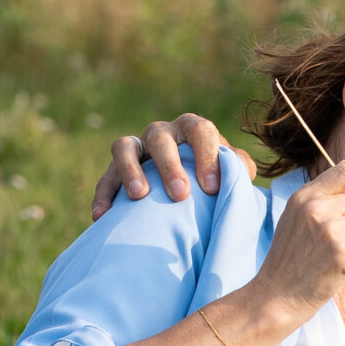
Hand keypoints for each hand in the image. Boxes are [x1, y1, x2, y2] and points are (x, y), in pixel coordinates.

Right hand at [91, 114, 258, 219]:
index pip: (201, 132)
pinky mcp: (115, 168)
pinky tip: (101, 216)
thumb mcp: (229, 172)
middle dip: (169, 165)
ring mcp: (137, 149)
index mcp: (193, 129)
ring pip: (125, 147)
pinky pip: (105, 177)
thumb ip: (238, 169)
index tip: (212, 188)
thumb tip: (243, 174)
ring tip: (138, 196)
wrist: (186, 190)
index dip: (206, 156)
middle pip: (160, 138)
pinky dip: (103, 194)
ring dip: (130, 170)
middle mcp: (163, 133)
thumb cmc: (211, 179)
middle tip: (179, 194)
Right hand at [244, 163, 344, 319]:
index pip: (344, 172)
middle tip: (344, 241)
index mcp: (303, 197)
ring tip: (339, 257)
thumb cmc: (288, 261)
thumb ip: (319, 195)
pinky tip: (341, 270)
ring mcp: (328, 230)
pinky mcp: (341, 252)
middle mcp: (315, 208)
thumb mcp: (295, 218)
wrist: (276, 296)